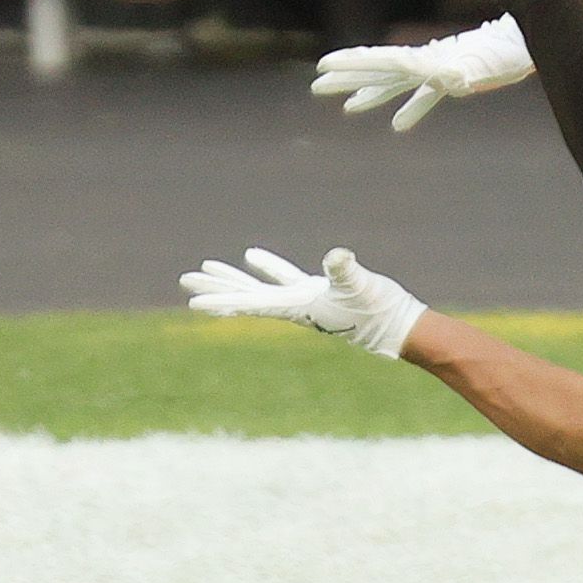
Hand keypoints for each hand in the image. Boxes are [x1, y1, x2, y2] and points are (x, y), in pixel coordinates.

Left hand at [179, 247, 426, 357]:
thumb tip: (337, 255)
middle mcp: (294, 306)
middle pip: (245, 296)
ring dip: (233, 278)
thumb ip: (347, 271)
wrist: (399, 327)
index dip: (223, 299)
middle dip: (215, 288)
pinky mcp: (317, 292)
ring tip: (206, 268)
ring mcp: (303, 299)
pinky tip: (251, 257)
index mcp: (297, 306)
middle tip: (184, 281)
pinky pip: (282, 278)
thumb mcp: (361, 286)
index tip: (193, 300)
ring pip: (259, 287)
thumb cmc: (379, 310)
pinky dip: (266, 268)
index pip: (252, 302)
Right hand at [311, 16, 533, 131]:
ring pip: (393, 84)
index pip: (379, 60)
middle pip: (377, 70)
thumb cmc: (502, 55)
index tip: (324, 65)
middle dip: (347, 78)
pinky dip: (408, 110)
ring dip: (370, 95)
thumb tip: (453, 79)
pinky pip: (422, 98)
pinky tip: (395, 127)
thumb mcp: (482, 67)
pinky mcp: (448, 82)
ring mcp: (434, 71)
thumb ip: (465, 74)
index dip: (351, 64)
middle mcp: (423, 63)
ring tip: (346, 108)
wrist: (520, 47)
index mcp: (422, 59)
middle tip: (316, 84)